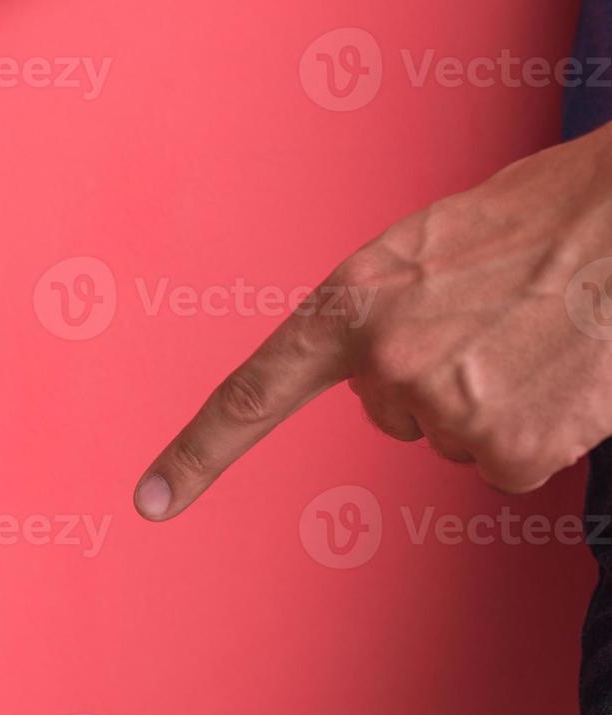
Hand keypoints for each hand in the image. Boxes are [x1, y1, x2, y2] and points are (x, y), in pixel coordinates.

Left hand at [134, 124, 611, 519]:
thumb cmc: (547, 214)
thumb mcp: (430, 246)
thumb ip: (382, 311)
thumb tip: (376, 368)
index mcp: (352, 302)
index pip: (253, 391)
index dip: (199, 452)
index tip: (151, 500)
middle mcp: (385, 363)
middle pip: (392, 409)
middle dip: (438, 376)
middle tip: (496, 319)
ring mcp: (446, 410)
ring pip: (456, 435)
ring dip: (496, 399)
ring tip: (540, 334)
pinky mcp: (511, 449)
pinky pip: (509, 462)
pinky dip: (541, 432)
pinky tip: (564, 376)